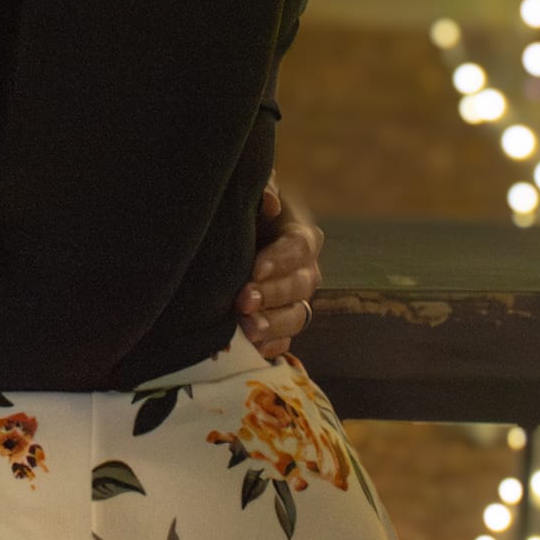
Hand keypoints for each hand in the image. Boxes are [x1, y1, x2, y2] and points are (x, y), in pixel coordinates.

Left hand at [237, 176, 323, 362]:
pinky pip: (285, 341)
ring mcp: (297, 301)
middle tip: (243, 300)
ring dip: (273, 324)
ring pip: (296, 317)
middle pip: (299, 286)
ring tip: (248, 329)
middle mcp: (305, 271)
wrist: (235, 239)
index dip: (280, 260)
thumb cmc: (244, 212)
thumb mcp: (250, 195)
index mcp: (300, 237)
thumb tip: (270, 203)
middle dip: (272, 295)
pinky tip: (252, 347)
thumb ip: (263, 193)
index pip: (299, 248)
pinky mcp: (283, 325)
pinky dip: (271, 346)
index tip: (255, 268)